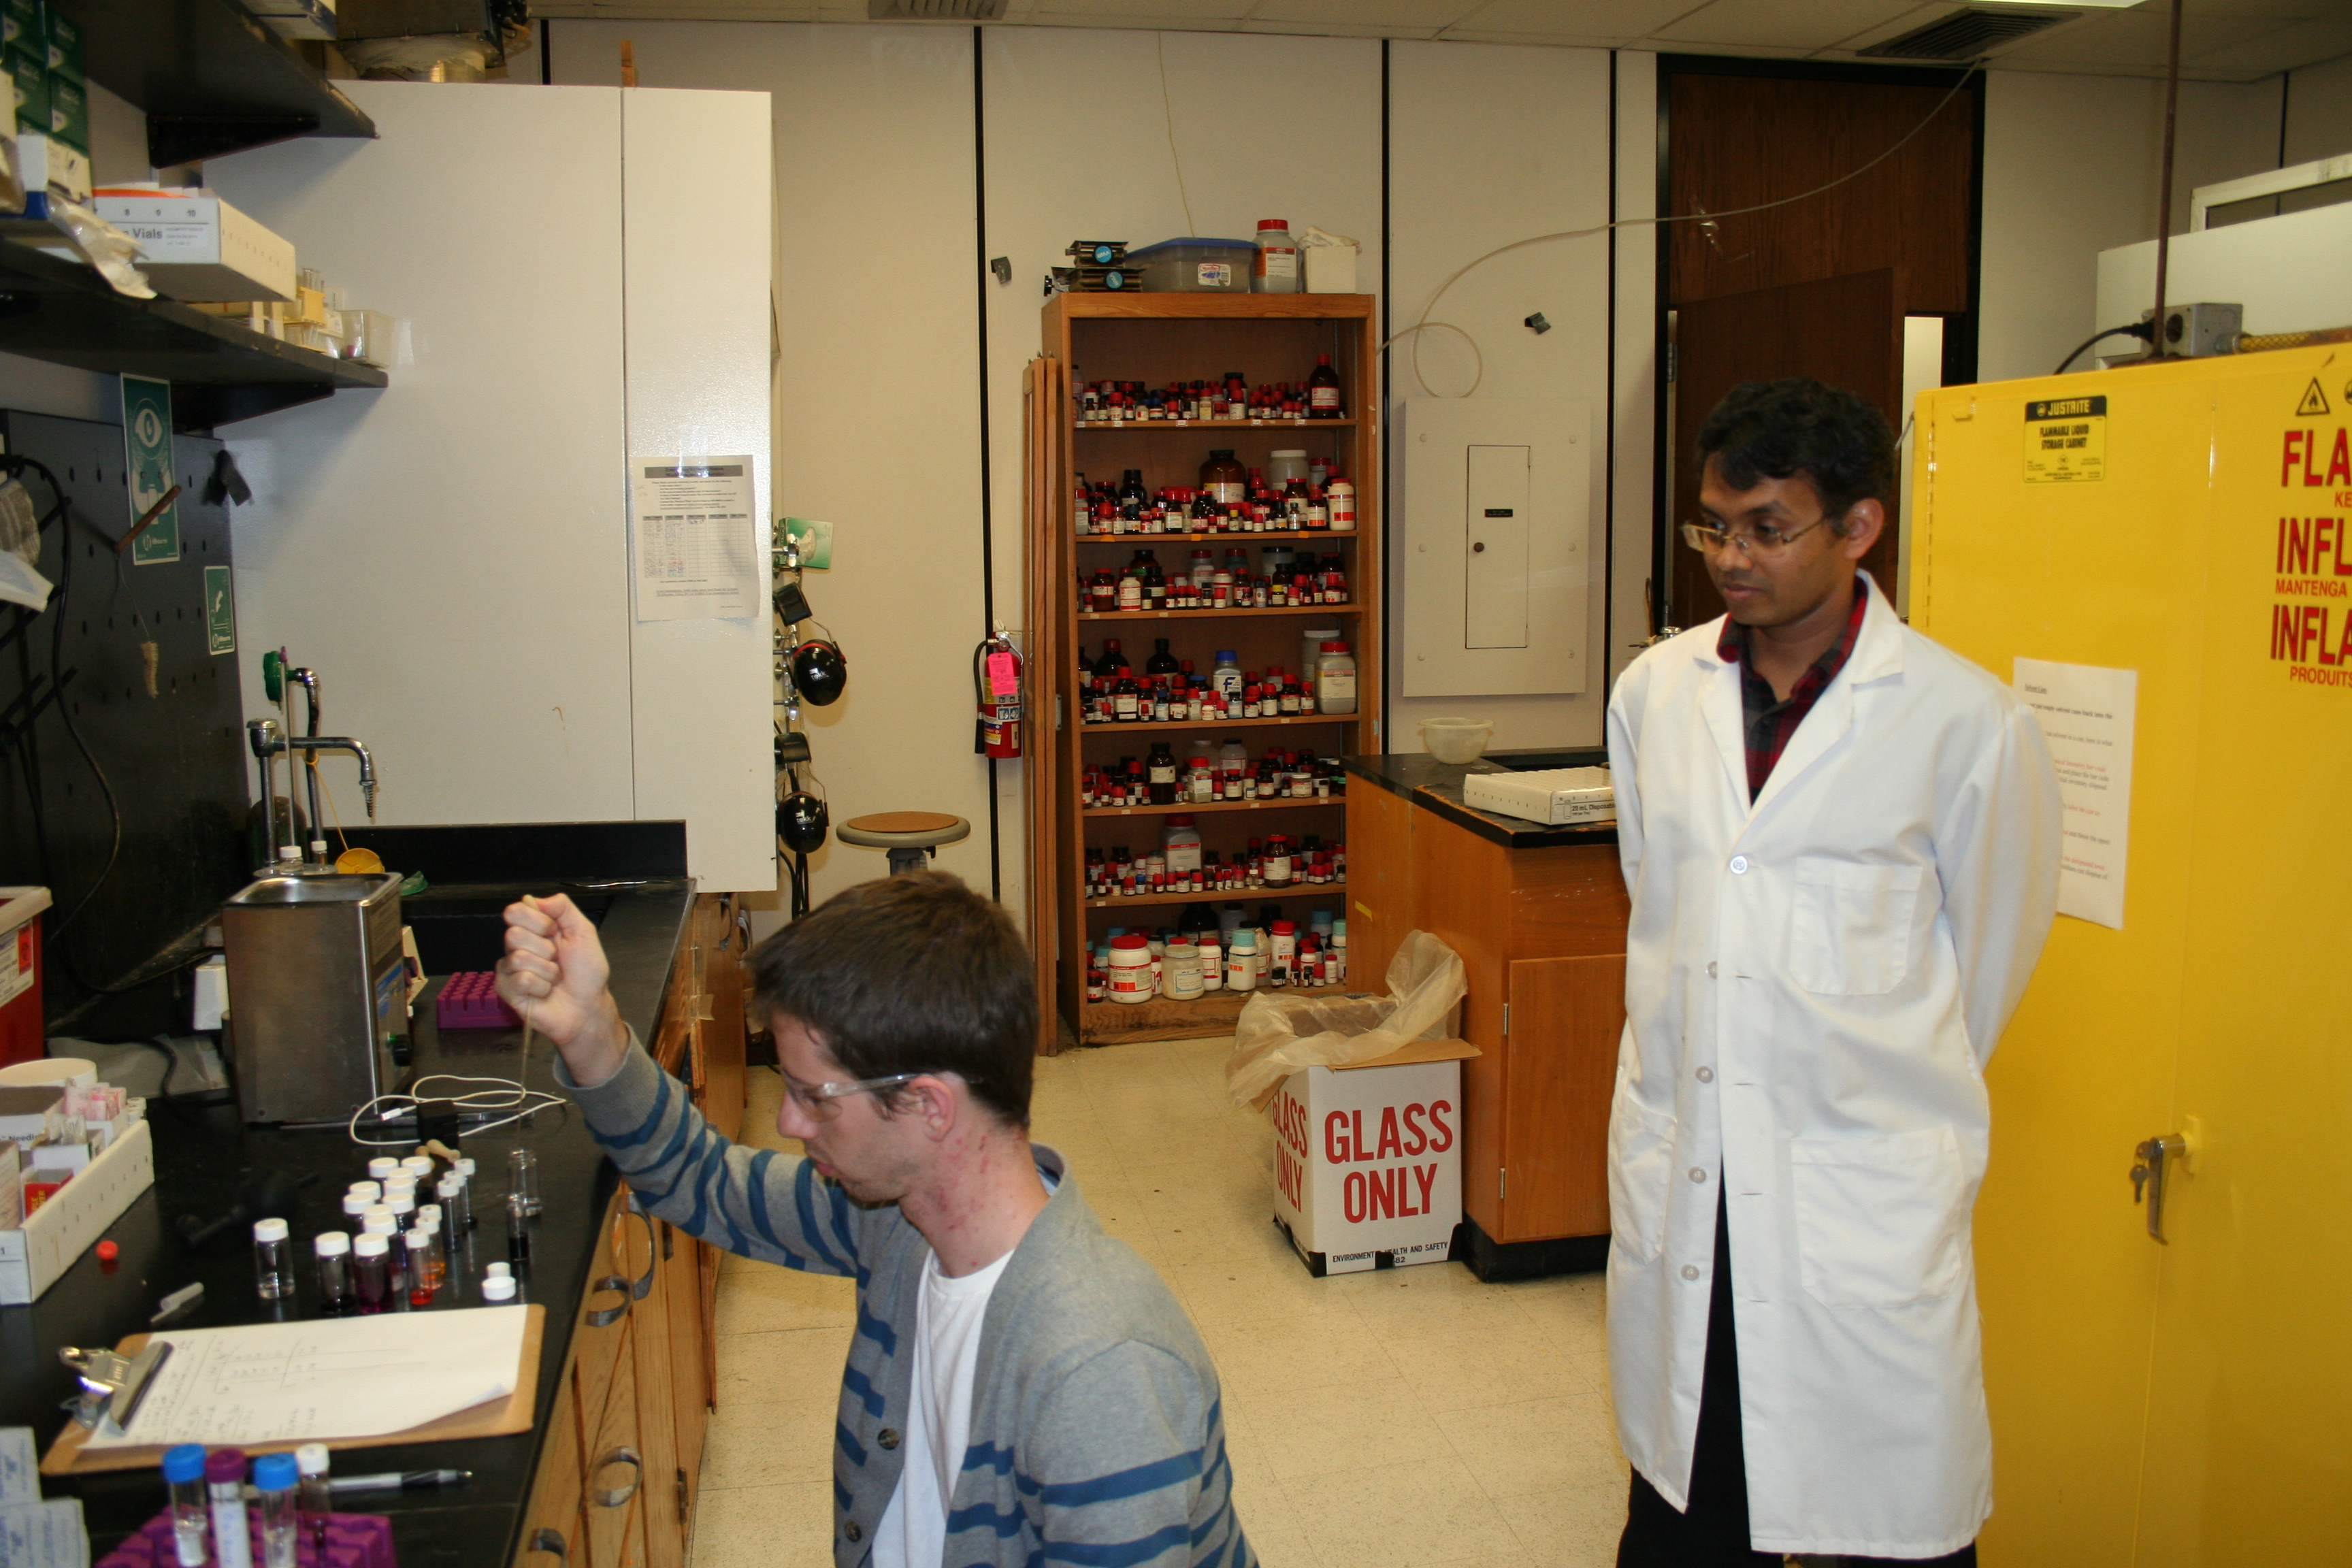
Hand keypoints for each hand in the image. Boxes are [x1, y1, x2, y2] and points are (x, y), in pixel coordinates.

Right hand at [497, 894, 626, 1085]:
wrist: (588, 1006)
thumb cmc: (586, 972)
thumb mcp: (583, 931)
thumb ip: (563, 907)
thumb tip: (531, 898)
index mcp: (533, 929)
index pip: (515, 911)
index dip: (537, 920)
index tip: (555, 932)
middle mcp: (517, 946)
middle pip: (513, 934)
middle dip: (545, 948)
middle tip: (557, 959)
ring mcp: (510, 969)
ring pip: (518, 958)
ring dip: (547, 970)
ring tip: (554, 978)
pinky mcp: (507, 990)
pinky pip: (520, 980)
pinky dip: (541, 987)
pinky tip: (545, 992)